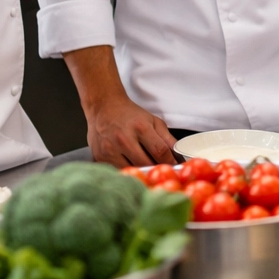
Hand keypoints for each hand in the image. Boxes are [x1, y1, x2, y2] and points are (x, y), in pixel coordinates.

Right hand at [62, 44, 175, 166]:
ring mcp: (110, 149)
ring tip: (143, 167)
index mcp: (140, 127)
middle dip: (155, 168)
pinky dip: (126, 170)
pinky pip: (118, 170)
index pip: (160, 152)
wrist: (103, 107)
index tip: (173, 166)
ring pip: (131, 170)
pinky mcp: (100, 157)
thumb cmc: (130, 114)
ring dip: (140, 171)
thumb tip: (178, 156)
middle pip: (146, 163)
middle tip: (159, 169)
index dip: (169, 161)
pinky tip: (129, 165)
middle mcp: (124, 139)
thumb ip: (167, 138)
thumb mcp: (153, 121)